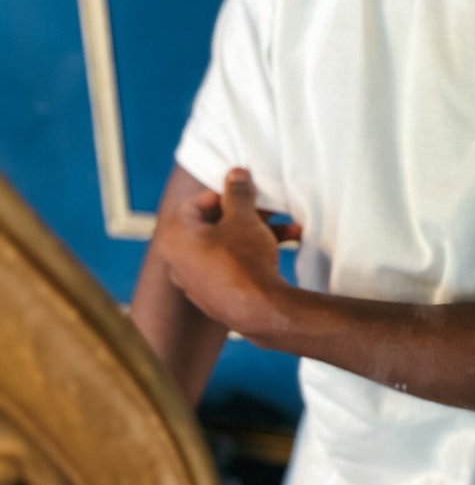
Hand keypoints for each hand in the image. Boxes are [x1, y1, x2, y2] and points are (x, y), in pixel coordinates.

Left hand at [153, 168, 297, 339]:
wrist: (258, 311)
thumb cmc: (244, 260)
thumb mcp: (243, 218)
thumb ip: (237, 192)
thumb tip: (235, 174)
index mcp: (175, 237)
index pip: (196, 202)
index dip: (226, 193)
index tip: (249, 192)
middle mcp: (176, 259)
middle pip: (213, 224)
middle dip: (247, 213)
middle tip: (271, 207)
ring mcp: (193, 280)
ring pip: (226, 245)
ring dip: (257, 232)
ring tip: (290, 228)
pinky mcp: (211, 294)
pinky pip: (230, 264)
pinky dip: (251, 254)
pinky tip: (283, 248)